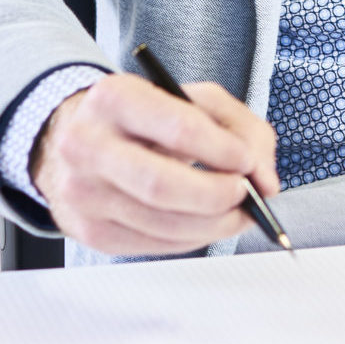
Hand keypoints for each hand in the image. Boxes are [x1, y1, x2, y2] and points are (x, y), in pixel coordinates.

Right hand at [29, 73, 278, 256]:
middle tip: (246, 193)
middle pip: (163, 186)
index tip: (249, 162)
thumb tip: (265, 182)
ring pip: (163, 224)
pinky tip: (204, 221)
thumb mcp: (194, 100)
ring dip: (214, 224)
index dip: (224, 151)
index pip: (180, 129)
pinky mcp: (90, 231)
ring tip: (237, 211)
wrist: (79, 140)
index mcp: (114, 98)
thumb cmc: (147, 120)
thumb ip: (242, 129)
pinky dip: (192, 238)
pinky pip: (154, 245)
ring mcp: (83, 193)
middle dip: (217, 195)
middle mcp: (87, 145)